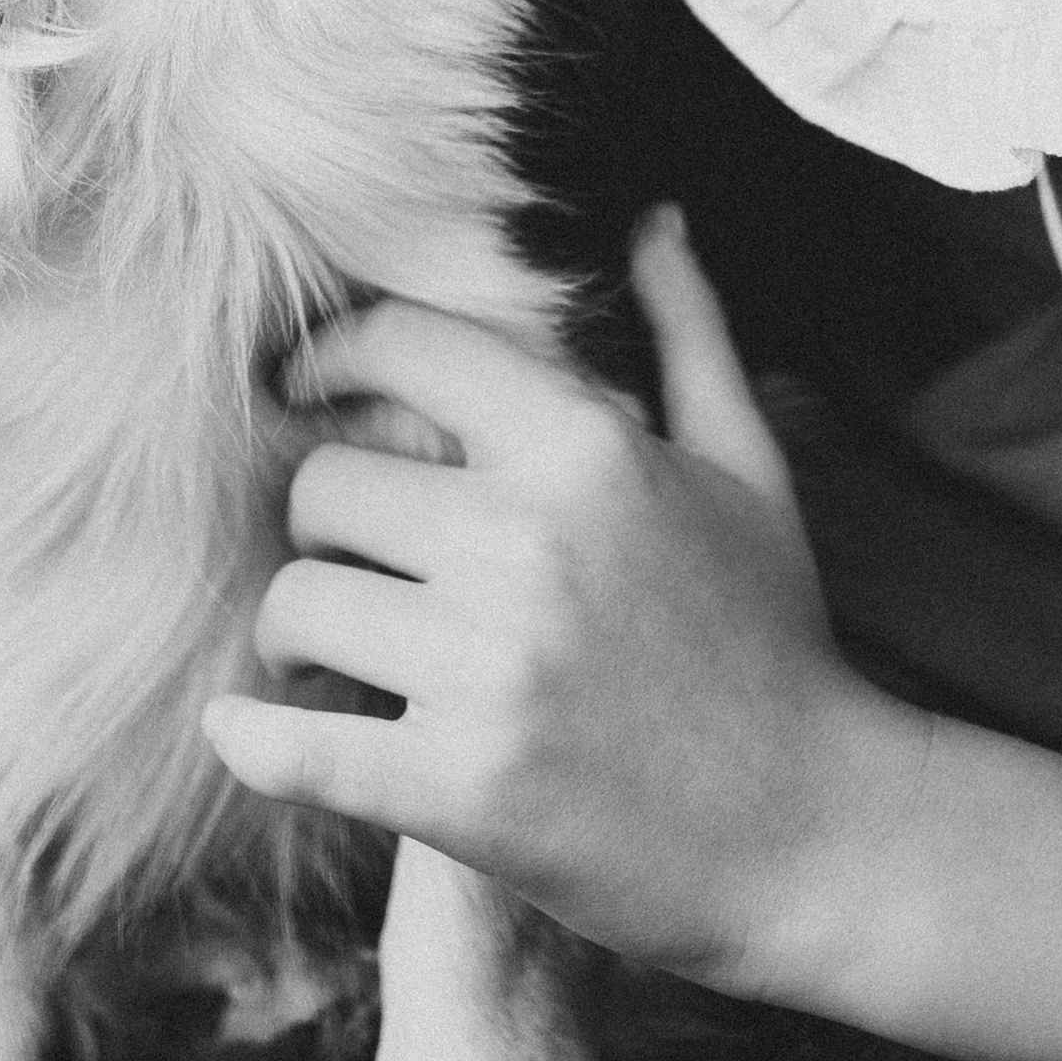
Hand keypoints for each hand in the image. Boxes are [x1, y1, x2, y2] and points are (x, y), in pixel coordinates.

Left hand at [203, 212, 919, 997]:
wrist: (823, 840)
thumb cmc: (777, 640)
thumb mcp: (745, 468)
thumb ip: (689, 332)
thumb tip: (655, 221)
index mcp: (584, 448)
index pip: (400, 348)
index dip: (329, 358)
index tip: (302, 388)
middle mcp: (526, 541)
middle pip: (324, 483)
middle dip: (322, 520)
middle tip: (349, 558)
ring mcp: (491, 669)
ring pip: (299, 603)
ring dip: (296, 630)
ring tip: (329, 651)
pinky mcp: (463, 789)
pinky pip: (301, 747)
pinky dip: (253, 738)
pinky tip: (238, 727)